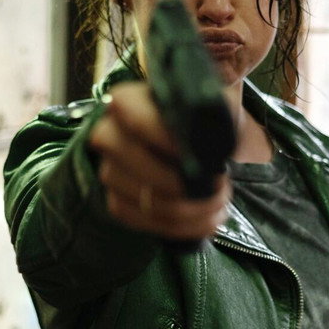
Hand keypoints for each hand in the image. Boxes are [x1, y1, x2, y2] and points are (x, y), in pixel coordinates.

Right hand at [88, 81, 230, 240]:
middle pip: (135, 164)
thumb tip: (220, 109)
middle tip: (218, 185)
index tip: (199, 155)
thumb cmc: (202, 121)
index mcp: (128, 102)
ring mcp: (109, 170)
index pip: (136, 120)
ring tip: (218, 202)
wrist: (196, 148)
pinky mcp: (116, 200)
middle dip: (182, 183)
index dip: (167, 139)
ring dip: (188, 209)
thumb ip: (218, 101)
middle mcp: (108, 134)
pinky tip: (206, 220)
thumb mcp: (216, 103)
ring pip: (142, 198)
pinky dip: (178, 227)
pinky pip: (140, 220)